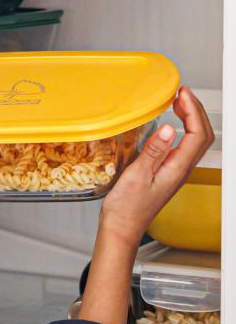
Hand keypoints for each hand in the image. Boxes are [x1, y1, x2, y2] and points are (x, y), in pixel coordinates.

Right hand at [80, 87, 214, 323]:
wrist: (121, 230)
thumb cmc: (126, 209)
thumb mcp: (136, 177)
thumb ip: (154, 152)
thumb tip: (169, 129)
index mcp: (177, 170)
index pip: (197, 134)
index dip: (193, 110)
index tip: (182, 94)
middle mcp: (181, 170)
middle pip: (202, 135)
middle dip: (196, 110)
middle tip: (182, 94)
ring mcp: (175, 173)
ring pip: (195, 141)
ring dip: (191, 119)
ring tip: (178, 104)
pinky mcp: (167, 174)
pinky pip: (183, 148)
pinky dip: (181, 131)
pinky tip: (169, 127)